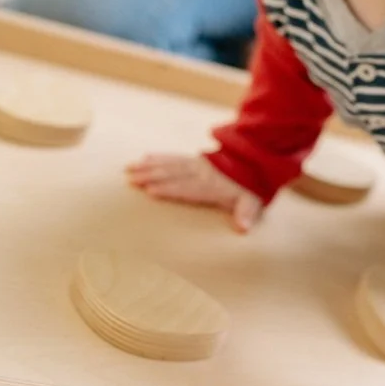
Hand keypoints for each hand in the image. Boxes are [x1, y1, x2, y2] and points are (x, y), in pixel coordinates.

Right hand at [126, 154, 263, 232]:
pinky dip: (159, 156)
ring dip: (149, 165)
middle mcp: (201, 172)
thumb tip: (243, 228)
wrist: (254, 161)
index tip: (150, 191)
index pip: (187, 187)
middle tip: (131, 179)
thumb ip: (246, 213)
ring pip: (170, 163)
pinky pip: (174, 156)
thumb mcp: (252, 201)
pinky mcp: (194, 159)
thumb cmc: (250, 188)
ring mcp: (197, 163)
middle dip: (152, 175)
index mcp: (212, 185)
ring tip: (130, 168)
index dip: (170, 189)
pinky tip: (144, 157)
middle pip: (174, 173)